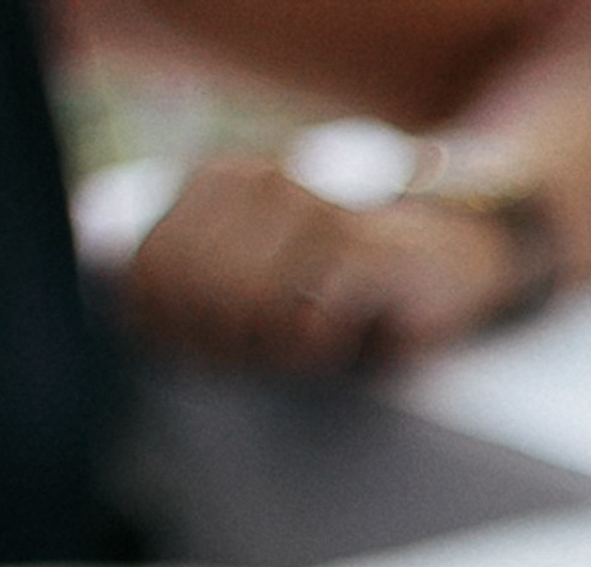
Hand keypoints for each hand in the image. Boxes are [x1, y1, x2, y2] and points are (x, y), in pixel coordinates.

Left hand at [125, 155, 521, 373]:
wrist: (450, 259)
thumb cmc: (346, 290)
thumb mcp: (259, 285)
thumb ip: (194, 291)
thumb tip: (140, 324)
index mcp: (219, 182)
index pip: (147, 267)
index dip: (165, 332)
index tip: (206, 356)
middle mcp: (257, 182)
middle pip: (190, 293)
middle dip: (216, 348)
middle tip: (261, 360)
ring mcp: (308, 207)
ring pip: (242, 308)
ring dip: (268, 352)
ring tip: (302, 348)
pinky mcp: (357, 246)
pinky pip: (305, 324)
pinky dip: (314, 352)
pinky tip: (338, 341)